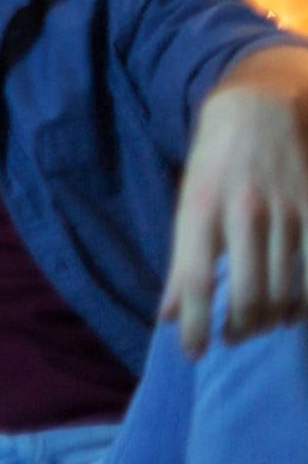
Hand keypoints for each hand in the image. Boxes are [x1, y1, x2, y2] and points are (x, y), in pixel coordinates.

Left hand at [163, 78, 307, 353]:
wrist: (256, 111)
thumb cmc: (213, 165)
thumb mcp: (185, 205)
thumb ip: (180, 263)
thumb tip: (169, 316)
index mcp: (201, 208)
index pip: (196, 279)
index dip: (195, 323)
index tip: (192, 352)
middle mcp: (243, 211)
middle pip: (248, 293)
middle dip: (239, 327)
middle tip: (231, 337)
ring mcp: (284, 212)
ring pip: (285, 289)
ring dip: (271, 320)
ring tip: (259, 326)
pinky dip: (304, 301)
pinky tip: (292, 310)